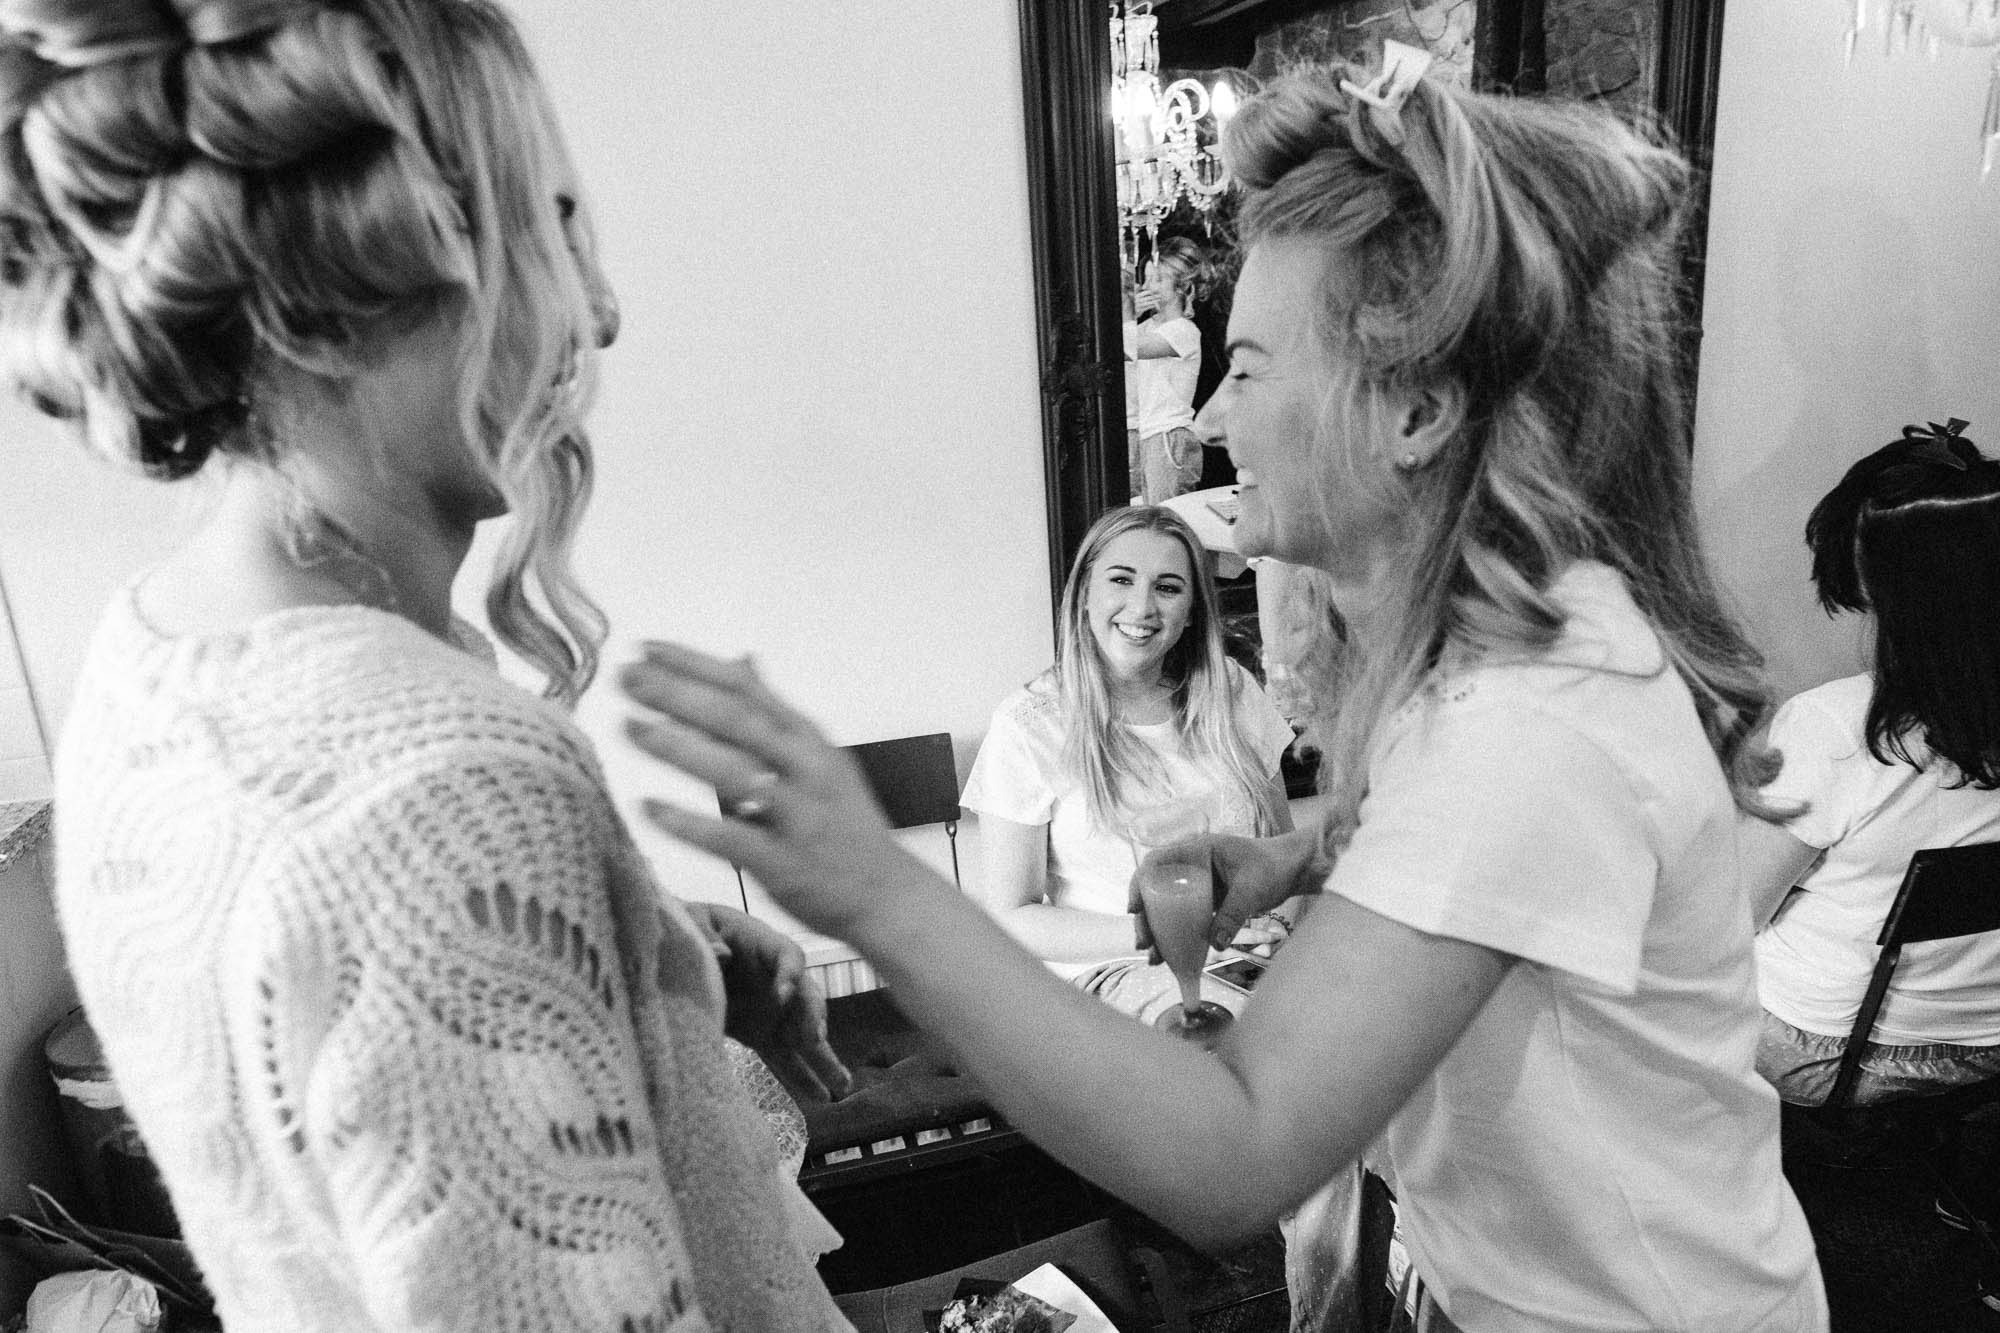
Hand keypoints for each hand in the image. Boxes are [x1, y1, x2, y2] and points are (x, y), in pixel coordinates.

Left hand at [620, 642, 928, 943]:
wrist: (888, 895)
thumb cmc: (845, 826)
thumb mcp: (820, 759)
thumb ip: (775, 715)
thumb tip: (743, 662)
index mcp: (809, 739)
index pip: (748, 688)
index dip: (695, 665)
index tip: (646, 649)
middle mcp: (806, 769)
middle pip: (738, 720)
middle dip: (679, 695)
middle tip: (627, 680)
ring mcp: (798, 816)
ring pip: (736, 773)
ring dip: (679, 748)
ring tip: (631, 728)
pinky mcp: (785, 864)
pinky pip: (732, 838)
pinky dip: (689, 823)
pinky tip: (650, 808)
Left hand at [691, 903, 850, 1103]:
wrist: (677, 952)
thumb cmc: (689, 927)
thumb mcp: (692, 922)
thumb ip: (705, 937)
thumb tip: (721, 956)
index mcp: (762, 944)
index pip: (789, 956)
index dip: (790, 974)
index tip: (782, 995)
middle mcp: (777, 978)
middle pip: (806, 996)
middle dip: (812, 1018)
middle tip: (815, 1040)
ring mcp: (772, 1009)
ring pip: (805, 1034)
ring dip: (823, 1057)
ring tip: (842, 1086)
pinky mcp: (761, 1034)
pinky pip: (785, 1057)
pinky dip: (802, 1076)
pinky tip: (821, 1097)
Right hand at [1126, 828, 1323, 958]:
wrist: (1293, 869)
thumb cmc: (1272, 867)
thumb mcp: (1252, 889)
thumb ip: (1232, 914)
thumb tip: (1214, 945)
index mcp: (1196, 851)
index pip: (1156, 863)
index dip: (1140, 884)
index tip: (1135, 909)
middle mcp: (1191, 866)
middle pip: (1157, 891)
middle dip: (1146, 918)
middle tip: (1144, 943)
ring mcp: (1198, 884)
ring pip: (1169, 908)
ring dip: (1159, 932)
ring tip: (1153, 958)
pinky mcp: (1208, 901)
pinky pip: (1186, 918)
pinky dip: (1178, 936)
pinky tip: (1173, 957)